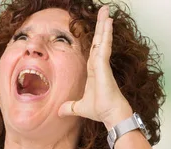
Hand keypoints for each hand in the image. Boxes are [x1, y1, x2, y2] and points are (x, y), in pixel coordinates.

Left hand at [58, 6, 132, 129]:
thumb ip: (70, 107)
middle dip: (101, 25)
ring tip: (106, 11)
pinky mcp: (104, 66)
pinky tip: (108, 23)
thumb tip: (60, 111)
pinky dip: (106, 34)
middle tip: (104, 10)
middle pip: (99, 40)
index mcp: (93, 70)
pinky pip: (104, 46)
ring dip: (104, 25)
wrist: (110, 116)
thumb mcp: (79, 108)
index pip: (93, 49)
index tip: (98, 26)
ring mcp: (102, 64)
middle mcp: (98, 65)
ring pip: (102, 40)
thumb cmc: (100, 111)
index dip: (96, 37)